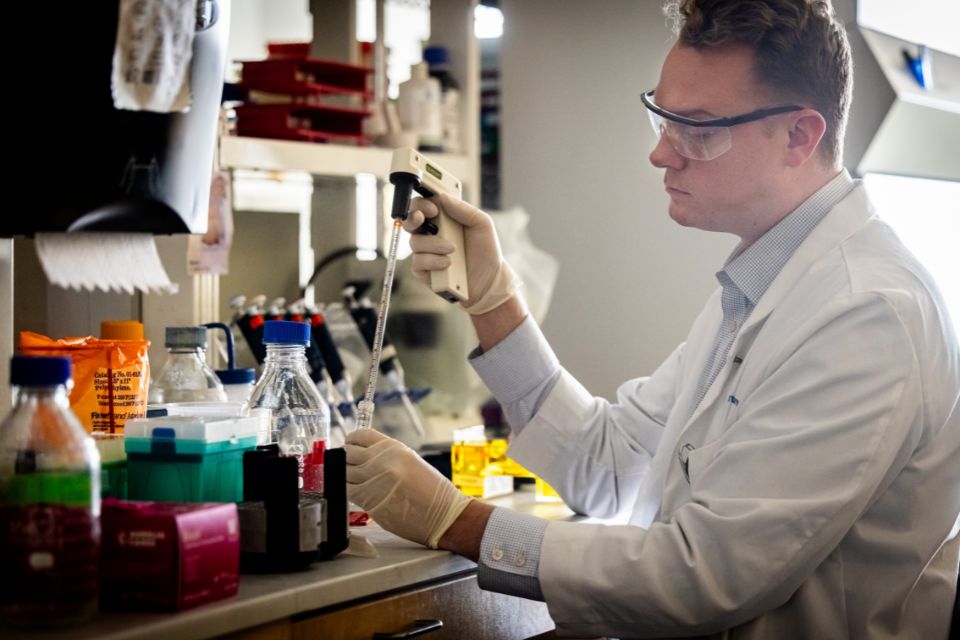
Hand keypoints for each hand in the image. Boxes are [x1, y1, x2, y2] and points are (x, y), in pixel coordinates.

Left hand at [345, 429, 471, 547]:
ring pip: (344, 473)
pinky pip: (348, 491)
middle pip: (347, 454)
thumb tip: (362, 457)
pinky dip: (348, 491)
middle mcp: (381, 460)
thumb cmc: (432, 490)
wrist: (444, 514)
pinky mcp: (369, 500)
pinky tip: (357, 493)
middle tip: (350, 466)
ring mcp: (374, 480)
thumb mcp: (410, 461)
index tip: (349, 447)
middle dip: (345, 460)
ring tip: (355, 481)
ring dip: (346, 477)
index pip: (359, 436)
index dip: (351, 442)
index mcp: (392, 448)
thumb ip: (385, 457)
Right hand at [405, 194, 519, 314]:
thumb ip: (464, 209)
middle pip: (409, 221)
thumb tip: (443, 197)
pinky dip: (433, 262)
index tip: (433, 208)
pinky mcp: (424, 271)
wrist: (490, 279)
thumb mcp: (482, 224)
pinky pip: (418, 263)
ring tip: (452, 250)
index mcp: (443, 219)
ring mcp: (426, 252)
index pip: (423, 205)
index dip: (422, 203)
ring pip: (415, 242)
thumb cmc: (485, 250)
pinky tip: (447, 264)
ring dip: (433, 244)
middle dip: (412, 218)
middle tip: (422, 219)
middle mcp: (431, 234)